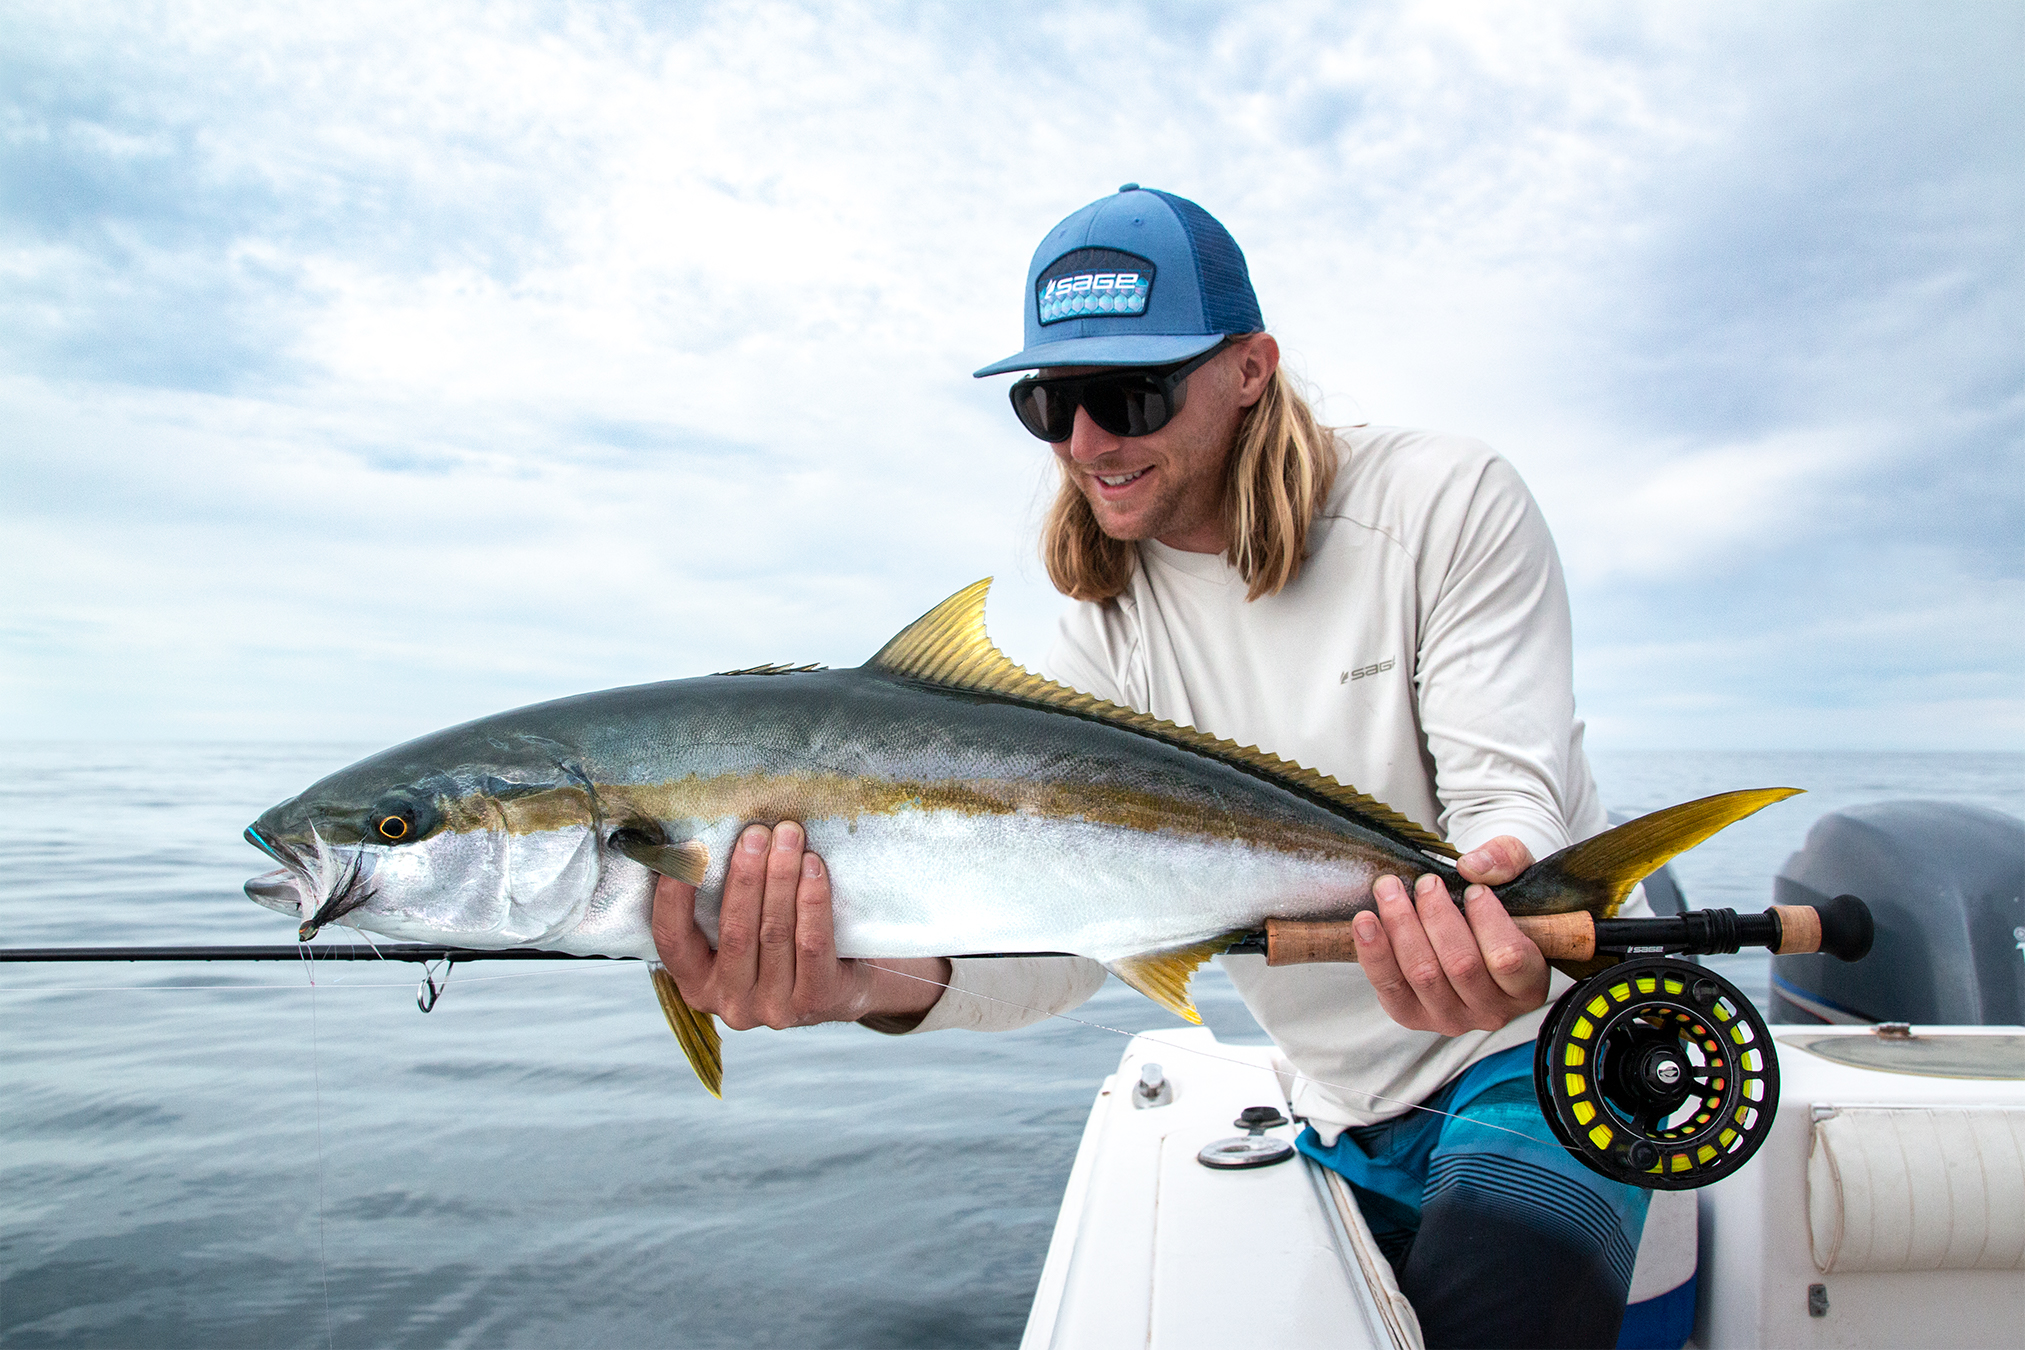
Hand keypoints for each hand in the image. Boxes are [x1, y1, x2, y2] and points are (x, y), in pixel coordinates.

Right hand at [649, 820, 949, 1029]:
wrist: (852, 981)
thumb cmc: (787, 941)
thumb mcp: (746, 931)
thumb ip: (721, 901)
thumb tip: (699, 839)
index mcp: (698, 984)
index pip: (672, 940)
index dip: (673, 896)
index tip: (686, 850)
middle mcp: (730, 1003)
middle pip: (734, 931)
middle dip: (745, 874)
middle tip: (756, 832)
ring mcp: (773, 1009)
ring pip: (774, 932)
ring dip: (781, 877)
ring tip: (789, 836)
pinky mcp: (815, 1002)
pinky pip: (811, 944)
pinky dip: (811, 901)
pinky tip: (813, 867)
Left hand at [1353, 835, 1549, 1034]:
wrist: (1469, 931)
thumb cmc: (1501, 907)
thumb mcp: (1519, 875)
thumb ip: (1507, 860)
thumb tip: (1473, 866)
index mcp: (1528, 986)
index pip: (1507, 959)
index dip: (1486, 920)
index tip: (1474, 890)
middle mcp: (1492, 1011)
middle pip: (1460, 965)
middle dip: (1436, 915)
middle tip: (1426, 883)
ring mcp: (1451, 1018)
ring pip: (1423, 974)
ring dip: (1402, 925)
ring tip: (1391, 890)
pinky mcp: (1413, 1016)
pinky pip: (1389, 988)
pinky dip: (1374, 952)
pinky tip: (1365, 921)